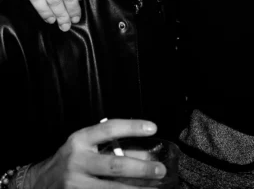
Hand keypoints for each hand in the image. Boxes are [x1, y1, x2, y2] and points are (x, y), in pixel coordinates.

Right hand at [30, 119, 164, 188]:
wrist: (38, 183)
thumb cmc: (69, 160)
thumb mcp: (87, 147)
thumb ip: (113, 147)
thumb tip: (146, 154)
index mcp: (80, 140)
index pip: (109, 129)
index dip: (132, 127)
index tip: (152, 128)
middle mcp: (77, 161)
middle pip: (114, 165)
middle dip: (140, 168)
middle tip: (160, 169)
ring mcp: (75, 185)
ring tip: (154, 188)